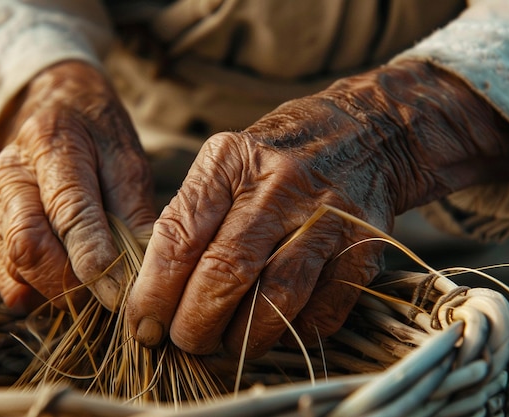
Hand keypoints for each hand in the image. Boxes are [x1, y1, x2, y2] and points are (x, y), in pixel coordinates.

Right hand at [0, 61, 156, 311]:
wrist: (57, 109)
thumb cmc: (101, 138)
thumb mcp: (128, 160)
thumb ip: (134, 210)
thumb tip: (145, 268)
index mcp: (52, 145)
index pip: (70, 212)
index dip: (95, 259)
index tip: (120, 295)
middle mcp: (12, 172)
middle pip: (29, 243)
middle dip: (69, 282)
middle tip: (106, 300)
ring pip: (12, 260)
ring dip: (51, 289)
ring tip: (89, 298)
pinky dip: (28, 291)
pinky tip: (56, 296)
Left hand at [127, 60, 508, 357]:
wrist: (365, 134)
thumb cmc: (277, 158)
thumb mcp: (225, 164)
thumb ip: (191, 217)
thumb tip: (154, 295)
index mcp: (231, 160)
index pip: (180, 237)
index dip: (154, 293)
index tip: (143, 323)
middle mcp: (280, 184)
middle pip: (225, 274)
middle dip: (194, 324)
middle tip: (184, 341)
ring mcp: (328, 216)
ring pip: (276, 300)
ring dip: (242, 338)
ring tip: (226, 343)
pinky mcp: (365, 248)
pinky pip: (322, 312)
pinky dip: (291, 333)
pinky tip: (275, 328)